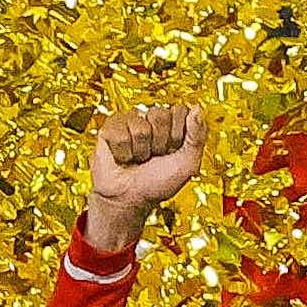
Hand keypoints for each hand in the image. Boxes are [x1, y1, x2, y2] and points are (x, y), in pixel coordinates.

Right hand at [84, 105, 206, 249]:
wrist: (131, 199)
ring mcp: (129, 122)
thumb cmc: (158, 183)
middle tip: (154, 157)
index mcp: (172, 125)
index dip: (178, 135)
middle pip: (160, 115)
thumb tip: (196, 107)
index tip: (173, 152)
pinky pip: (120, 134)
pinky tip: (123, 158)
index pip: (180, 111)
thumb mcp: (188, 164)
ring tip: (138, 159)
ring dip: (141, 151)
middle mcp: (150, 120)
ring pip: (140, 128)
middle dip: (160, 143)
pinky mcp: (109, 128)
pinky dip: (123, 153)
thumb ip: (197, 136)